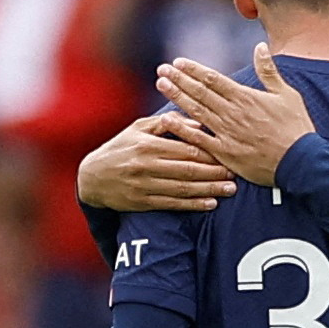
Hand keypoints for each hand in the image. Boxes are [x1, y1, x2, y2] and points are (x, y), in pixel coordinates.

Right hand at [77, 113, 235, 211]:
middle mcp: (146, 166)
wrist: (92, 177)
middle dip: (214, 172)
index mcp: (147, 144)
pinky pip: (172, 204)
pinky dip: (193, 205)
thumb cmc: (121, 147)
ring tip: (230, 190)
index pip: (185, 149)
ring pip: (183, 189)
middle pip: (188, 170)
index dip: (209, 153)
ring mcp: (144, 186)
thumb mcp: (138, 129)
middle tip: (236, 174)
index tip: (228, 153)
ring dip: (209, 190)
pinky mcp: (143, 203)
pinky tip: (210, 204)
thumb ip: (167, 124)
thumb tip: (196, 123)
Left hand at [155, 43, 315, 186]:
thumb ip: (269, 71)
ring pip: (196, 111)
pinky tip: (167, 120)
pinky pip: (199, 140)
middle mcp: (233, 113)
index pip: (214, 79)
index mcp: (246, 97)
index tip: (178, 62)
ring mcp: (227, 133)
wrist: (301, 162)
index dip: (194, 70)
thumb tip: (260, 47)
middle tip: (162, 69)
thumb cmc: (296, 128)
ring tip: (162, 85)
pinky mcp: (225, 153)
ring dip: (177, 97)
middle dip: (179, 79)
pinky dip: (182, 130)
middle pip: (200, 92)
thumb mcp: (287, 94)